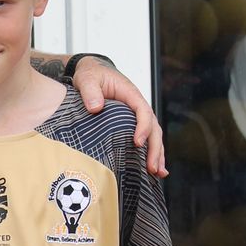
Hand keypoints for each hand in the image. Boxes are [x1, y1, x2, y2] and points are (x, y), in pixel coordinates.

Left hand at [72, 57, 166, 176]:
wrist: (92, 72)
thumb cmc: (91, 74)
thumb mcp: (87, 79)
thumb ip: (90, 91)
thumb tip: (96, 107)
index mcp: (130, 94)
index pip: (143, 111)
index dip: (143, 127)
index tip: (137, 142)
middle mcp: (137, 106)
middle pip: (153, 127)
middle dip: (155, 148)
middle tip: (152, 167)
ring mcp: (135, 116)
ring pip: (152, 135)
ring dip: (157, 154)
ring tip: (158, 173)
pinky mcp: (130, 124)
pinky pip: (144, 138)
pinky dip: (150, 153)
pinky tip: (152, 169)